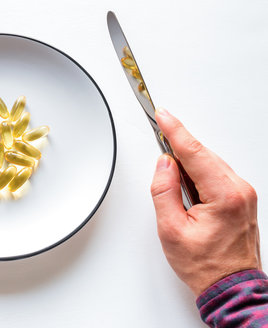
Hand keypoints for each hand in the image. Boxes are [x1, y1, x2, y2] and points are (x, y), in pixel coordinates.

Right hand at [150, 108, 260, 295]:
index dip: (175, 132)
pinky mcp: (241, 199)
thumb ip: (164, 191)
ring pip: (210, 163)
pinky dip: (199, 171)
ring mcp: (244, 194)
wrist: (230, 286)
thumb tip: (164, 164)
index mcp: (225, 195)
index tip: (163, 116)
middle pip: (204, 155)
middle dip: (180, 143)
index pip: (195, 153)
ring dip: (188, 159)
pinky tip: (185, 179)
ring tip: (168, 166)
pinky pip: (217, 174)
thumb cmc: (205, 265)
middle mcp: (240, 190)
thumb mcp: (171, 229)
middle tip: (159, 130)